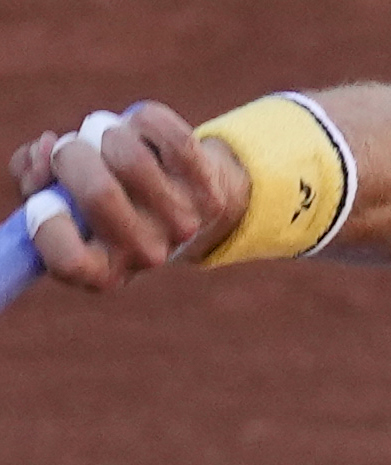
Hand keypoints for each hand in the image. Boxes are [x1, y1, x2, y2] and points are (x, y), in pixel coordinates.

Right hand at [8, 102, 249, 289]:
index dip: (45, 222)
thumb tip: (45, 151)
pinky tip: (142, 130)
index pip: (68, 260)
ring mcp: (182, 225)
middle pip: (98, 192)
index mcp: (102, 270)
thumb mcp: (62, 200)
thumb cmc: (106, 200)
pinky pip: (168, 135)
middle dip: (71, 154)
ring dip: (106, 132)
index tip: (46, 198)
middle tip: (72, 149)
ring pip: (129, 156)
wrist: (184, 202)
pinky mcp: (208, 192)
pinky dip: (144, 119)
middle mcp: (146, 255)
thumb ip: (33, 179)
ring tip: (108, 139)